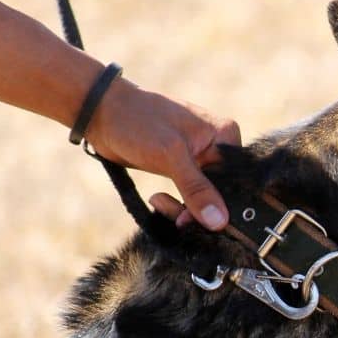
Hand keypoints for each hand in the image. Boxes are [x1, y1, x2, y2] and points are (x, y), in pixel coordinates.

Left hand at [86, 78, 240, 230]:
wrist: (101, 114)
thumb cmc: (137, 121)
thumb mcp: (170, 155)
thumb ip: (196, 188)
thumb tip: (220, 221)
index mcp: (225, 136)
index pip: (236, 182)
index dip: (222, 206)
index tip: (202, 222)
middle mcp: (218, 149)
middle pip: (222, 194)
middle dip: (199, 211)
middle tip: (178, 219)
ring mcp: (202, 162)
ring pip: (205, 201)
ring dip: (184, 210)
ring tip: (159, 203)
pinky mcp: (185, 172)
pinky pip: (190, 199)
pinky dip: (177, 206)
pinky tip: (158, 201)